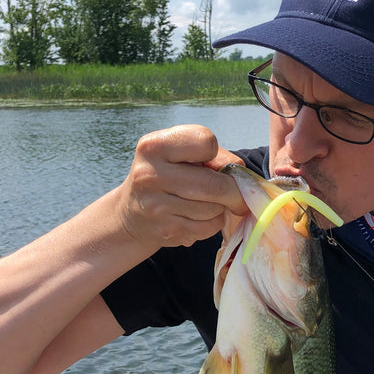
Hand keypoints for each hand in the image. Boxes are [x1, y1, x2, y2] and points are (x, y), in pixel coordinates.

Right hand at [117, 124, 245, 249]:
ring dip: (220, 207)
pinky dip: (212, 223)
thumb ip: (213, 156)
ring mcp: (156, 206)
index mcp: (154, 146)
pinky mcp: (166, 231)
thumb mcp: (179, 154)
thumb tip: (242, 178)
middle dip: (234, 191)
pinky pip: (208, 227)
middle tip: (236, 193)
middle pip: (215, 184)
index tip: (209, 160)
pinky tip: (198, 217)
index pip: (205, 141)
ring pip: (214, 209)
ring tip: (206, 202)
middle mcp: (150, 174)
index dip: (214, 152)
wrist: (132, 213)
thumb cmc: (167, 175)